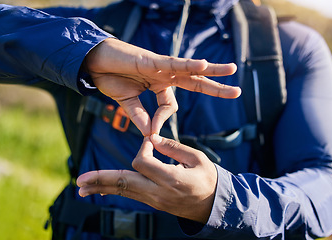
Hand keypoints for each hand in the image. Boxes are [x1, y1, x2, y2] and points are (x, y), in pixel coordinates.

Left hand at [77, 134, 216, 223]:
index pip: (143, 162)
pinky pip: (129, 194)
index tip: (151, 140)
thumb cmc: (208, 179)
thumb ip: (174, 147)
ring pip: (123, 191)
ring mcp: (154, 200)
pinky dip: (113, 189)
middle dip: (101, 179)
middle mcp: (158, 192)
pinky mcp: (152, 202)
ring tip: (81, 186)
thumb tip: (152, 139)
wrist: (213, 206)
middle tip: (80, 180)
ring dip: (101, 186)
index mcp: (172, 179)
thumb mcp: (198, 159)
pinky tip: (98, 189)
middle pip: (124, 183)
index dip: (143, 147)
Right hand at [84, 38, 240, 135]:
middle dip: (216, 87)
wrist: (94, 63)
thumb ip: (139, 116)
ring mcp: (159, 67)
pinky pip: (172, 63)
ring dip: (212, 69)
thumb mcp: (127, 102)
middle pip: (195, 81)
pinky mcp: (150, 60)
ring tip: (232, 69)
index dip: (162, 120)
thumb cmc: (111, 78)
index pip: (170, 106)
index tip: (150, 133)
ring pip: (190, 68)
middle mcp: (164, 75)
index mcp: (159, 85)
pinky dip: (187, 65)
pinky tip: (203, 65)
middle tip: (237, 91)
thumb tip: (149, 134)